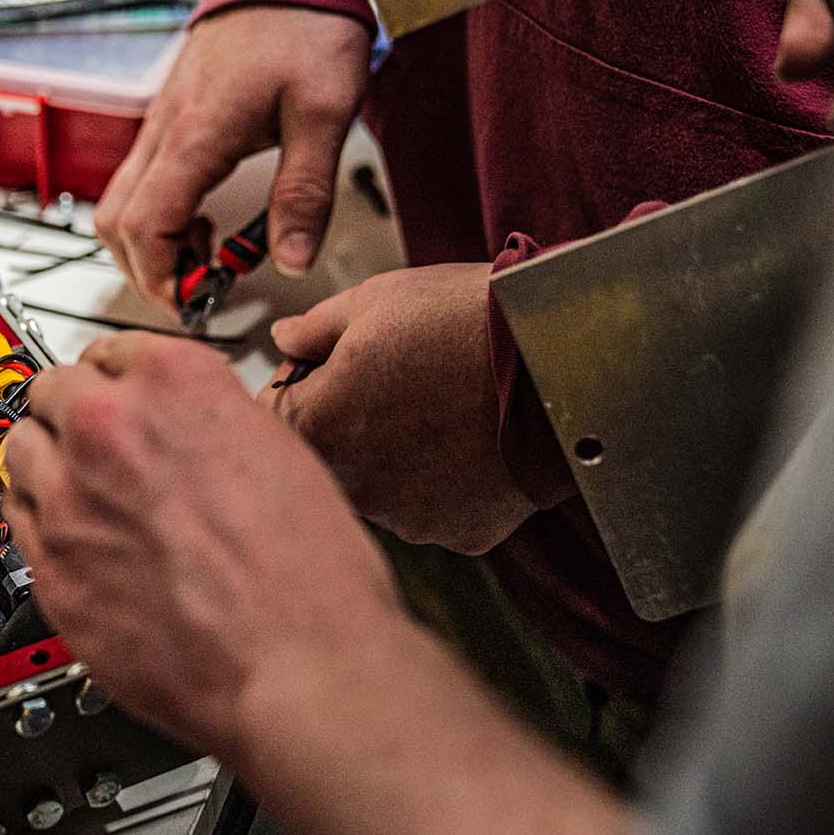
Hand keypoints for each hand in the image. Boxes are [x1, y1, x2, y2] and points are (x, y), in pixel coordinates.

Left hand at [2, 333, 401, 763]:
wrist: (299, 664)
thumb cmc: (311, 575)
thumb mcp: (277, 451)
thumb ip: (208, 423)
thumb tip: (180, 430)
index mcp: (174, 381)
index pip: (109, 350)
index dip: (115, 378)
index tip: (114, 393)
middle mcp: (109, 427)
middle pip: (51, 392)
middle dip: (73, 413)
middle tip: (93, 441)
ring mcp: (68, 498)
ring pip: (20, 451)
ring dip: (47, 464)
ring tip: (77, 490)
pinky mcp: (48, 567)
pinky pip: (18, 521)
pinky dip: (40, 523)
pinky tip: (75, 540)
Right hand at [96, 4, 371, 306]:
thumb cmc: (307, 26)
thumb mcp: (327, 113)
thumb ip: (306, 193)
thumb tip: (293, 262)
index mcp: (195, 134)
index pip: (146, 228)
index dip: (162, 279)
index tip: (196, 304)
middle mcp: (164, 130)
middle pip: (115, 224)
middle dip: (149, 272)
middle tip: (201, 293)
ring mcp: (160, 122)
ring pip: (120, 203)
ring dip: (152, 245)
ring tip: (208, 259)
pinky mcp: (170, 116)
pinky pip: (141, 180)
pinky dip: (160, 216)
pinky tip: (204, 219)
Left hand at [258, 265, 531, 554]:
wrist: (561, 362)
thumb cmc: (470, 325)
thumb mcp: (375, 300)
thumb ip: (314, 328)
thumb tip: (287, 337)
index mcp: (318, 428)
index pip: (271, 418)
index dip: (296, 386)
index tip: (323, 368)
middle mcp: (356, 485)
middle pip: (328, 458)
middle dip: (346, 422)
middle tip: (394, 381)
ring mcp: (409, 516)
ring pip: (381, 487)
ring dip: (394, 456)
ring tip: (440, 407)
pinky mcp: (459, 534)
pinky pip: (434, 508)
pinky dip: (443, 483)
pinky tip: (467, 442)